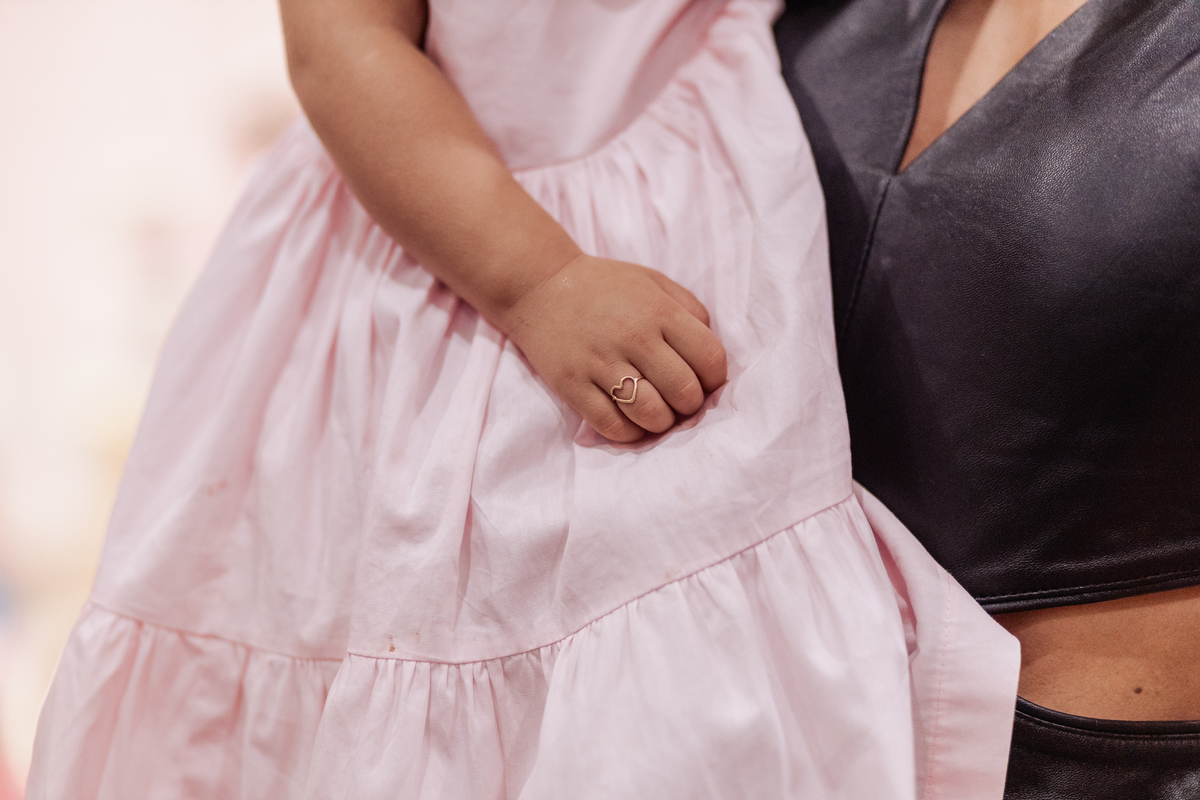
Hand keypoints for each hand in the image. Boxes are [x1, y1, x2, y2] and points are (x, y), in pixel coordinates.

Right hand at [498, 254, 727, 441]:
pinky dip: (630, 433)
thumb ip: (690, 311)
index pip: (710, 359)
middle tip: (678, 401)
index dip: (714, 380)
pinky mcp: (573, 385)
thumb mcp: (654, 283)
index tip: (703, 382)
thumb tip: (711, 357)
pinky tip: (630, 421)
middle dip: (689, 405)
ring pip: (651, 415)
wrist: (539, 286)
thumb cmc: (604, 287)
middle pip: (685, 393)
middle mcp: (634, 338)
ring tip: (655, 413)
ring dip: (661, 422)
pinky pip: (613, 426)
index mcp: (659, 312)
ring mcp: (601, 364)